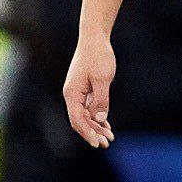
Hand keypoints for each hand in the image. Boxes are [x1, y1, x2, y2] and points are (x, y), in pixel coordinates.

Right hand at [63, 33, 115, 147]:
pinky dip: (97, 116)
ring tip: (109, 137)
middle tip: (107, 143)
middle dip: (93, 132)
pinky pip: (89, 107)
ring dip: (96, 126)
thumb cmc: (98, 56)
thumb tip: (99, 120)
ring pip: (86, 115)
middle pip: (81, 120)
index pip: (77, 119)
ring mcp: (78, 92)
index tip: (98, 142)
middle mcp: (72, 95)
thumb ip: (101, 100)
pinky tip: (106, 126)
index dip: (87, 133)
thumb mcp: (102, 79)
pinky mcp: (85, 89)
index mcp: (71, 94)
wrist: (95, 38)